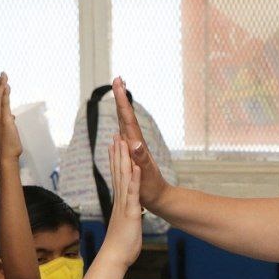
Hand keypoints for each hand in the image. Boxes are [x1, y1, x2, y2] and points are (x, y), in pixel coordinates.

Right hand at [0, 72, 23, 159]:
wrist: (7, 155)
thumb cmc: (8, 145)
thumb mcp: (7, 131)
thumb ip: (8, 122)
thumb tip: (11, 116)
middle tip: (1, 74)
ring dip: (2, 85)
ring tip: (4, 76)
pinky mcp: (4, 120)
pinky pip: (4, 103)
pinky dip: (5, 93)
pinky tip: (7, 86)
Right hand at [101, 134, 142, 266]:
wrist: (114, 257)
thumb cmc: (120, 245)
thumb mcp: (122, 225)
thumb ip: (122, 216)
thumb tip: (121, 214)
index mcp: (119, 202)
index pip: (116, 177)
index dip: (115, 161)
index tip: (113, 146)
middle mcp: (120, 200)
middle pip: (117, 172)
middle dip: (117, 153)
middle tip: (115, 135)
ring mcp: (124, 204)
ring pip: (123, 178)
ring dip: (123, 160)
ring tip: (122, 142)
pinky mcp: (131, 212)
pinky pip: (133, 193)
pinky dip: (135, 179)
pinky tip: (136, 166)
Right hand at [112, 77, 168, 210]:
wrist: (160, 198)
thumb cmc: (152, 189)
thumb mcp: (146, 175)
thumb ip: (141, 160)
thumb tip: (135, 143)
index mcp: (137, 145)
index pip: (128, 119)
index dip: (123, 102)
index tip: (119, 84)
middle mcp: (135, 143)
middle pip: (126, 116)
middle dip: (121, 98)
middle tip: (117, 79)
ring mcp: (134, 149)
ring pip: (126, 124)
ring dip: (121, 109)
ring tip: (118, 94)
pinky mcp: (133, 156)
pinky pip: (125, 137)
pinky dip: (121, 127)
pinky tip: (118, 127)